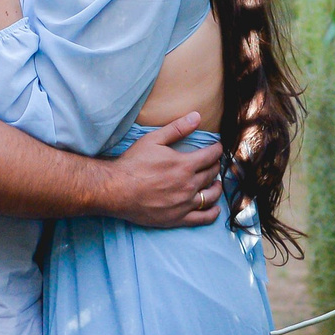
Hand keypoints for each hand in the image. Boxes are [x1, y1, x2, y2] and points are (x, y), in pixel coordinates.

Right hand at [96, 113, 224, 227]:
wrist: (117, 190)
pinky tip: (215, 209)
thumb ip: (177, 129)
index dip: (216, 150)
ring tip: (216, 183)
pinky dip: (212, 213)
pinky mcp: (178, 218)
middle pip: (211, 174)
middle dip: (215, 166)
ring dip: (217, 188)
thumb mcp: (153, 140)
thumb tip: (197, 116)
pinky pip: (202, 218)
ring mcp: (184, 203)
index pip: (210, 156)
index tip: (217, 148)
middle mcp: (189, 185)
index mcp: (185, 165)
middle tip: (213, 163)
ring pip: (211, 196)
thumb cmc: (133, 163)